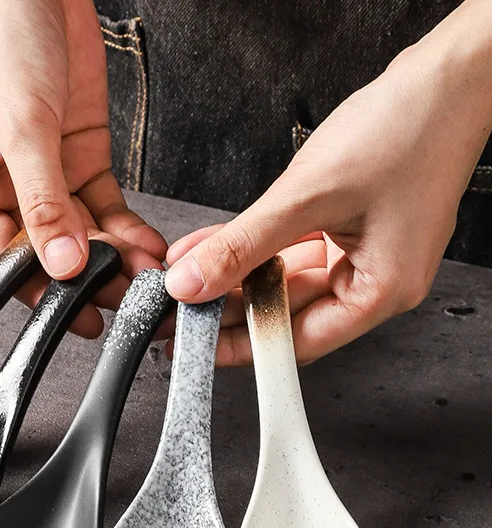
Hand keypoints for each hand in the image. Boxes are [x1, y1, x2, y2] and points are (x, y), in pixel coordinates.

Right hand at [0, 0, 166, 337]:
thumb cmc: (2, 36)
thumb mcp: (21, 125)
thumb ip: (42, 200)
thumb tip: (63, 264)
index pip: (2, 258)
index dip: (39, 291)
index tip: (76, 316)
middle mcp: (7, 189)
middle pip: (48, 252)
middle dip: (86, 279)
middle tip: (122, 302)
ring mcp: (47, 176)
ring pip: (83, 235)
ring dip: (113, 259)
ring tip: (143, 281)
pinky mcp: (81, 159)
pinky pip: (105, 207)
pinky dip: (127, 230)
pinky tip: (146, 249)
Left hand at [164, 0, 491, 364]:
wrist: (449, 75)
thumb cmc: (411, 128)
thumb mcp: (309, 196)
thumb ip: (244, 245)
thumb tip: (194, 283)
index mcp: (381, 290)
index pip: (297, 340)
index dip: (243, 346)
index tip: (199, 345)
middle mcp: (373, 278)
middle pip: (287, 310)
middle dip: (230, 307)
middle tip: (182, 307)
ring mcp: (361, 251)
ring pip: (282, 277)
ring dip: (234, 273)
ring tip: (188, 273)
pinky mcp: (348, 225)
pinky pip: (288, 247)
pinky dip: (252, 246)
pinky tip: (212, 247)